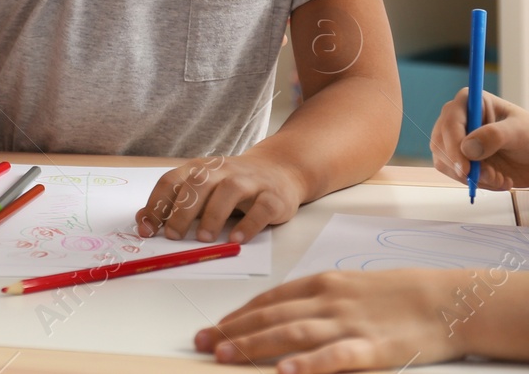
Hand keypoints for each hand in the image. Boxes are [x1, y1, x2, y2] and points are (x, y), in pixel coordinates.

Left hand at [135, 151, 306, 243]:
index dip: (156, 205)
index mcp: (198, 169)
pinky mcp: (272, 196)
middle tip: (173, 236)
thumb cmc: (231, 185)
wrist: (278, 170)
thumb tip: (143, 221)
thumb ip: (174, 203)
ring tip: (203, 239)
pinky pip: (260, 209)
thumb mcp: (201, 190)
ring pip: (228, 192)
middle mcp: (222, 170)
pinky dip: (248, 225)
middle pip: (197, 184)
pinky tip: (236, 240)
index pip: (170, 182)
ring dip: (213, 216)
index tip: (146, 229)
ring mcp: (249, 181)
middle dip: (182, 210)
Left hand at [195, 269, 468, 372]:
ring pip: (291, 333)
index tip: (213, 327)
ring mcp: (348, 324)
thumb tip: (279, 316)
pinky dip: (307, 364)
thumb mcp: (350, 287)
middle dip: (232, 330)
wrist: (448, 300)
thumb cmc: (398, 295)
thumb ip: (316, 300)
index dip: (237, 314)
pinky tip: (284, 371)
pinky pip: (335, 357)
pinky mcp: (373, 348)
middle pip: (270, 316)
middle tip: (201, 342)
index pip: (269, 300)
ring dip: (253, 344)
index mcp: (322, 284)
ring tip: (223, 355)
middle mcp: (328, 301)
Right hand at [431, 89, 528, 189]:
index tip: (465, 169)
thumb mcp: (519, 131)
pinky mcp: (457, 157)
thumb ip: (495, 136)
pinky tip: (497, 179)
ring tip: (500, 178)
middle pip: (441, 143)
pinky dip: (476, 182)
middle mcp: (457, 119)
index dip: (454, 145)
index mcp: (470, 103)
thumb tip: (467, 148)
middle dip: (466, 166)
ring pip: (444, 161)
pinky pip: (453, 174)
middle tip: (492, 177)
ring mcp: (455, 139)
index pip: (451, 122)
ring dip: (473, 177)